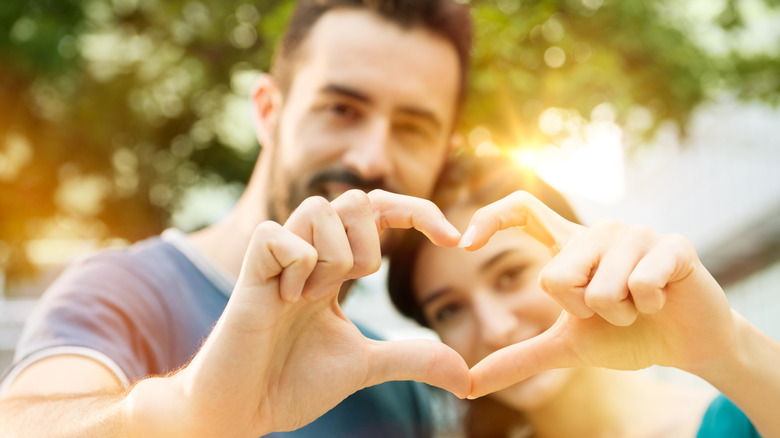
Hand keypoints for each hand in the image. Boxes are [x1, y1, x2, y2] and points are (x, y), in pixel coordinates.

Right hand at [127, 190, 469, 436]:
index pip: (379, 213)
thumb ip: (412, 359)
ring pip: (322, 209)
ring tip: (310, 298)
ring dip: (332, 258)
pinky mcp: (250, 268)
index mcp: (335, 267)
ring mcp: (279, 257)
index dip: (418, 213)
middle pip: (355, 200)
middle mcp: (309, 253)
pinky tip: (283, 300)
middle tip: (344, 290)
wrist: (245, 409)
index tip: (455, 238)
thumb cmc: (292, 381)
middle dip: (368, 245)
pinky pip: (280, 236)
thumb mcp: (365, 365)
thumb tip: (466, 377)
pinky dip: (297, 268)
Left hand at [460, 191, 734, 397]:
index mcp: (569, 245)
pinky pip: (642, 283)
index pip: (522, 208)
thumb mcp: (565, 347)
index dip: (490, 217)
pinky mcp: (672, 245)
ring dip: (619, 314)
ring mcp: (636, 233)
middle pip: (554, 277)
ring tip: (637, 306)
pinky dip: (649, 307)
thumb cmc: (624, 336)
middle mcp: (598, 231)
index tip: (464, 243)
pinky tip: (661, 301)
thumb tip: (468, 386)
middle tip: (608, 311)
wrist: (684, 346)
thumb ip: (518, 358)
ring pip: (600, 288)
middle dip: (579, 313)